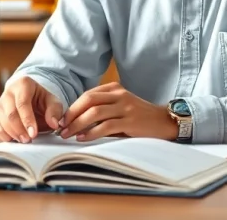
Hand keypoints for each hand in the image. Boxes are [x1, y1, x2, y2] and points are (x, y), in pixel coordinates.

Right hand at [0, 76, 63, 142]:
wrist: (30, 97)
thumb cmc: (41, 99)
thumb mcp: (52, 101)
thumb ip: (55, 111)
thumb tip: (54, 124)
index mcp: (23, 84)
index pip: (22, 103)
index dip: (27, 120)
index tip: (33, 133)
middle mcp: (8, 92)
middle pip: (10, 113)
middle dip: (19, 129)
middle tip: (29, 140)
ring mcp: (0, 103)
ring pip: (1, 120)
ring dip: (12, 133)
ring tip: (24, 140)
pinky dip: (3, 135)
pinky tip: (14, 139)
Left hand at [60, 82, 174, 141]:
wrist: (164, 121)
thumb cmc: (139, 117)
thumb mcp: (121, 108)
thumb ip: (103, 110)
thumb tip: (76, 122)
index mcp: (115, 89)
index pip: (88, 95)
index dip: (72, 107)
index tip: (62, 119)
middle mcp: (119, 95)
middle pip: (88, 100)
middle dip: (72, 114)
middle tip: (61, 127)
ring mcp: (125, 107)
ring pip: (94, 112)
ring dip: (78, 124)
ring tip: (68, 134)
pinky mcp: (130, 121)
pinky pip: (105, 125)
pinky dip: (91, 132)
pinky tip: (83, 138)